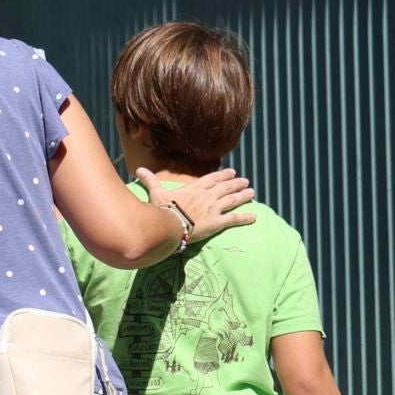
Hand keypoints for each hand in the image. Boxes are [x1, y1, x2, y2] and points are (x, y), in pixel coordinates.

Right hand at [138, 167, 256, 243]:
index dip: (222, 175)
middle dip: (236, 183)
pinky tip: (255, 217)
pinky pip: (234, 219)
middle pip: (225, 188)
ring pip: (232, 200)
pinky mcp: (217, 223)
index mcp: (194, 188)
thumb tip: (139, 170)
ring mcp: (213, 209)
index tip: (231, 172)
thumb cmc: (162, 209)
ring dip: (243, 196)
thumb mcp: (156, 193)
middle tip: (245, 181)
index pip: (212, 179)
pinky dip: (245, 218)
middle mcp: (207, 196)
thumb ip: (150, 181)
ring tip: (252, 192)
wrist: (169, 224)